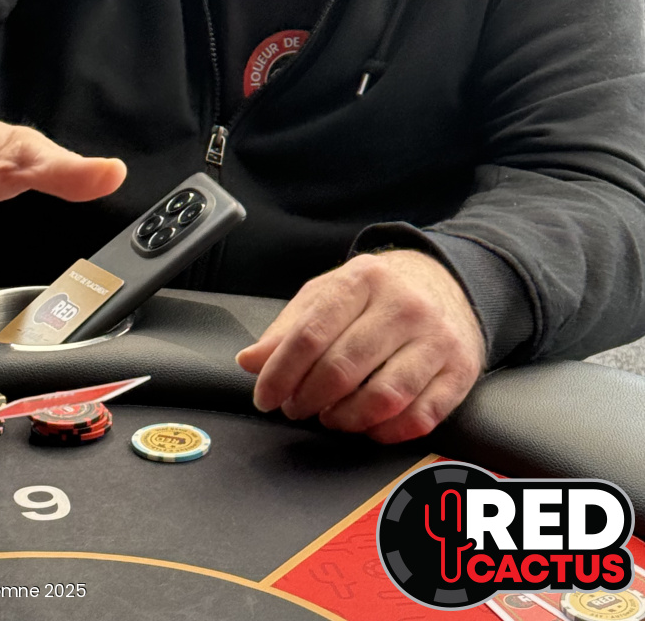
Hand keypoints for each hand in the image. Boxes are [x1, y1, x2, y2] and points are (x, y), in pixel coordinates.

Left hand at [235, 250, 485, 442]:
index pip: (311, 334)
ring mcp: (436, 339)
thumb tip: (250, 362)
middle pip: (342, 368)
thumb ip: (288, 328)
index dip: (280, 373)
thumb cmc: (376, 294)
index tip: (265, 396)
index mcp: (363, 279)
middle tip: (295, 407)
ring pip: (382, 398)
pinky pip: (420, 417)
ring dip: (345, 419)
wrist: (446, 282)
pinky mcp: (460, 371)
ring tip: (330, 416)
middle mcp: (403, 306)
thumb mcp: (328, 294)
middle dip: (308, 398)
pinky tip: (368, 426)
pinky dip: (386, 432)